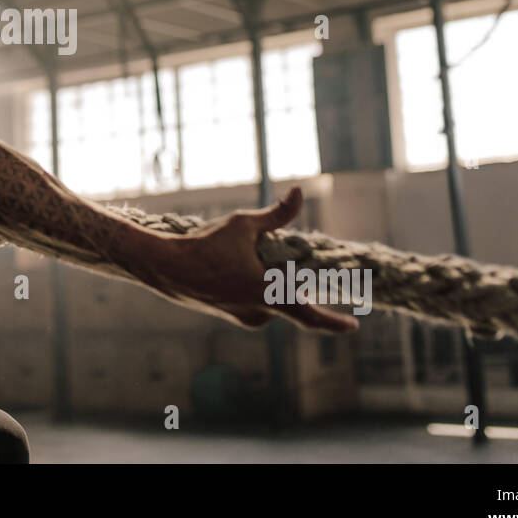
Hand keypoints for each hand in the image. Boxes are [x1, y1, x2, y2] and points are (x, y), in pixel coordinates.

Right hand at [149, 187, 359, 333]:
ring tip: (240, 257)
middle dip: (287, 276)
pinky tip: (230, 267)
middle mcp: (258, 311)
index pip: (310, 316)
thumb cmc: (204, 245)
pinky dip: (252, 286)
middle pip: (289, 295)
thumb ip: (277, 214)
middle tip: (269, 255)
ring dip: (267, 280)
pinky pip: (254, 302)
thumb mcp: (242, 224)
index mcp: (267, 293)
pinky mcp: (230, 314)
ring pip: (270, 298)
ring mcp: (243, 316)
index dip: (334, 323)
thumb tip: (299, 192)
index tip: (353, 326)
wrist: (165, 268)